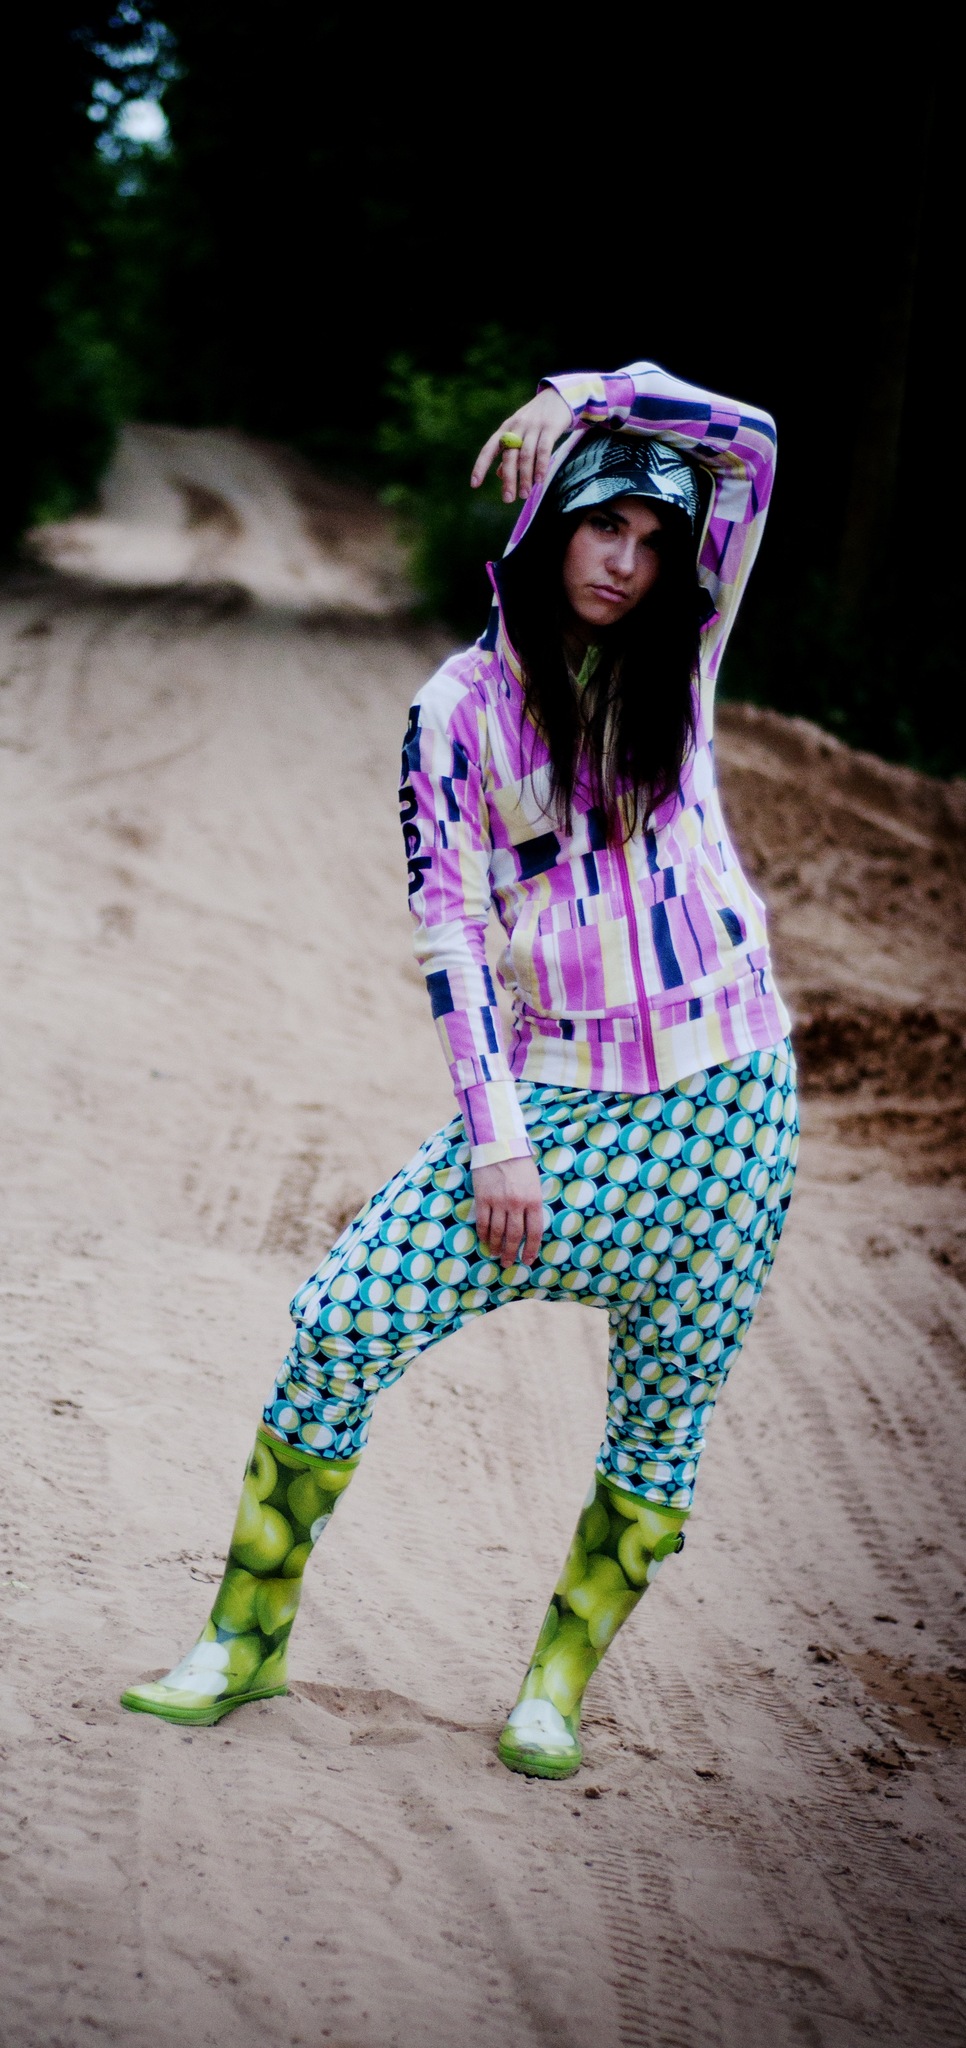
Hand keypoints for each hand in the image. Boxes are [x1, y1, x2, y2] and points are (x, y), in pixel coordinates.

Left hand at [471, 387, 572, 504]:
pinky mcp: (550, 427)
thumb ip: (510, 453)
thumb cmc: (537, 420)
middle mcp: (516, 427)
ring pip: (526, 455)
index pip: (489, 449)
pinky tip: (540, 480)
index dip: (480, 466)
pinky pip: (543, 449)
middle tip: (508, 499)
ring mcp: (533, 426)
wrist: (560, 397)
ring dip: (525, 477)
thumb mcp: (519, 433)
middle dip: (508, 479)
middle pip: (509, 456)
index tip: (474, 484)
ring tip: (525, 495)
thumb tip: (499, 474)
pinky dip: (541, 466)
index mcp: (505, 429)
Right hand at [472, 1156, 545, 1268]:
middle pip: (514, 1236)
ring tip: (495, 1254)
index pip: (534, 1232)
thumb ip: (532, 1204)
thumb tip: (529, 1227)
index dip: (531, 1249)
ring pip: (497, 1232)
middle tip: (508, 1263)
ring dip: (496, 1246)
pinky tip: (484, 1241)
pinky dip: (483, 1234)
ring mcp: (498, 1202)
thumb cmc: (520, 1164)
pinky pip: (482, 1222)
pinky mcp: (483, 1198)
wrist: (500, 1145)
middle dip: (511, 1253)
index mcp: (534, 1200)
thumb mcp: (534, 1184)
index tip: (527, 1260)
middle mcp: (517, 1204)